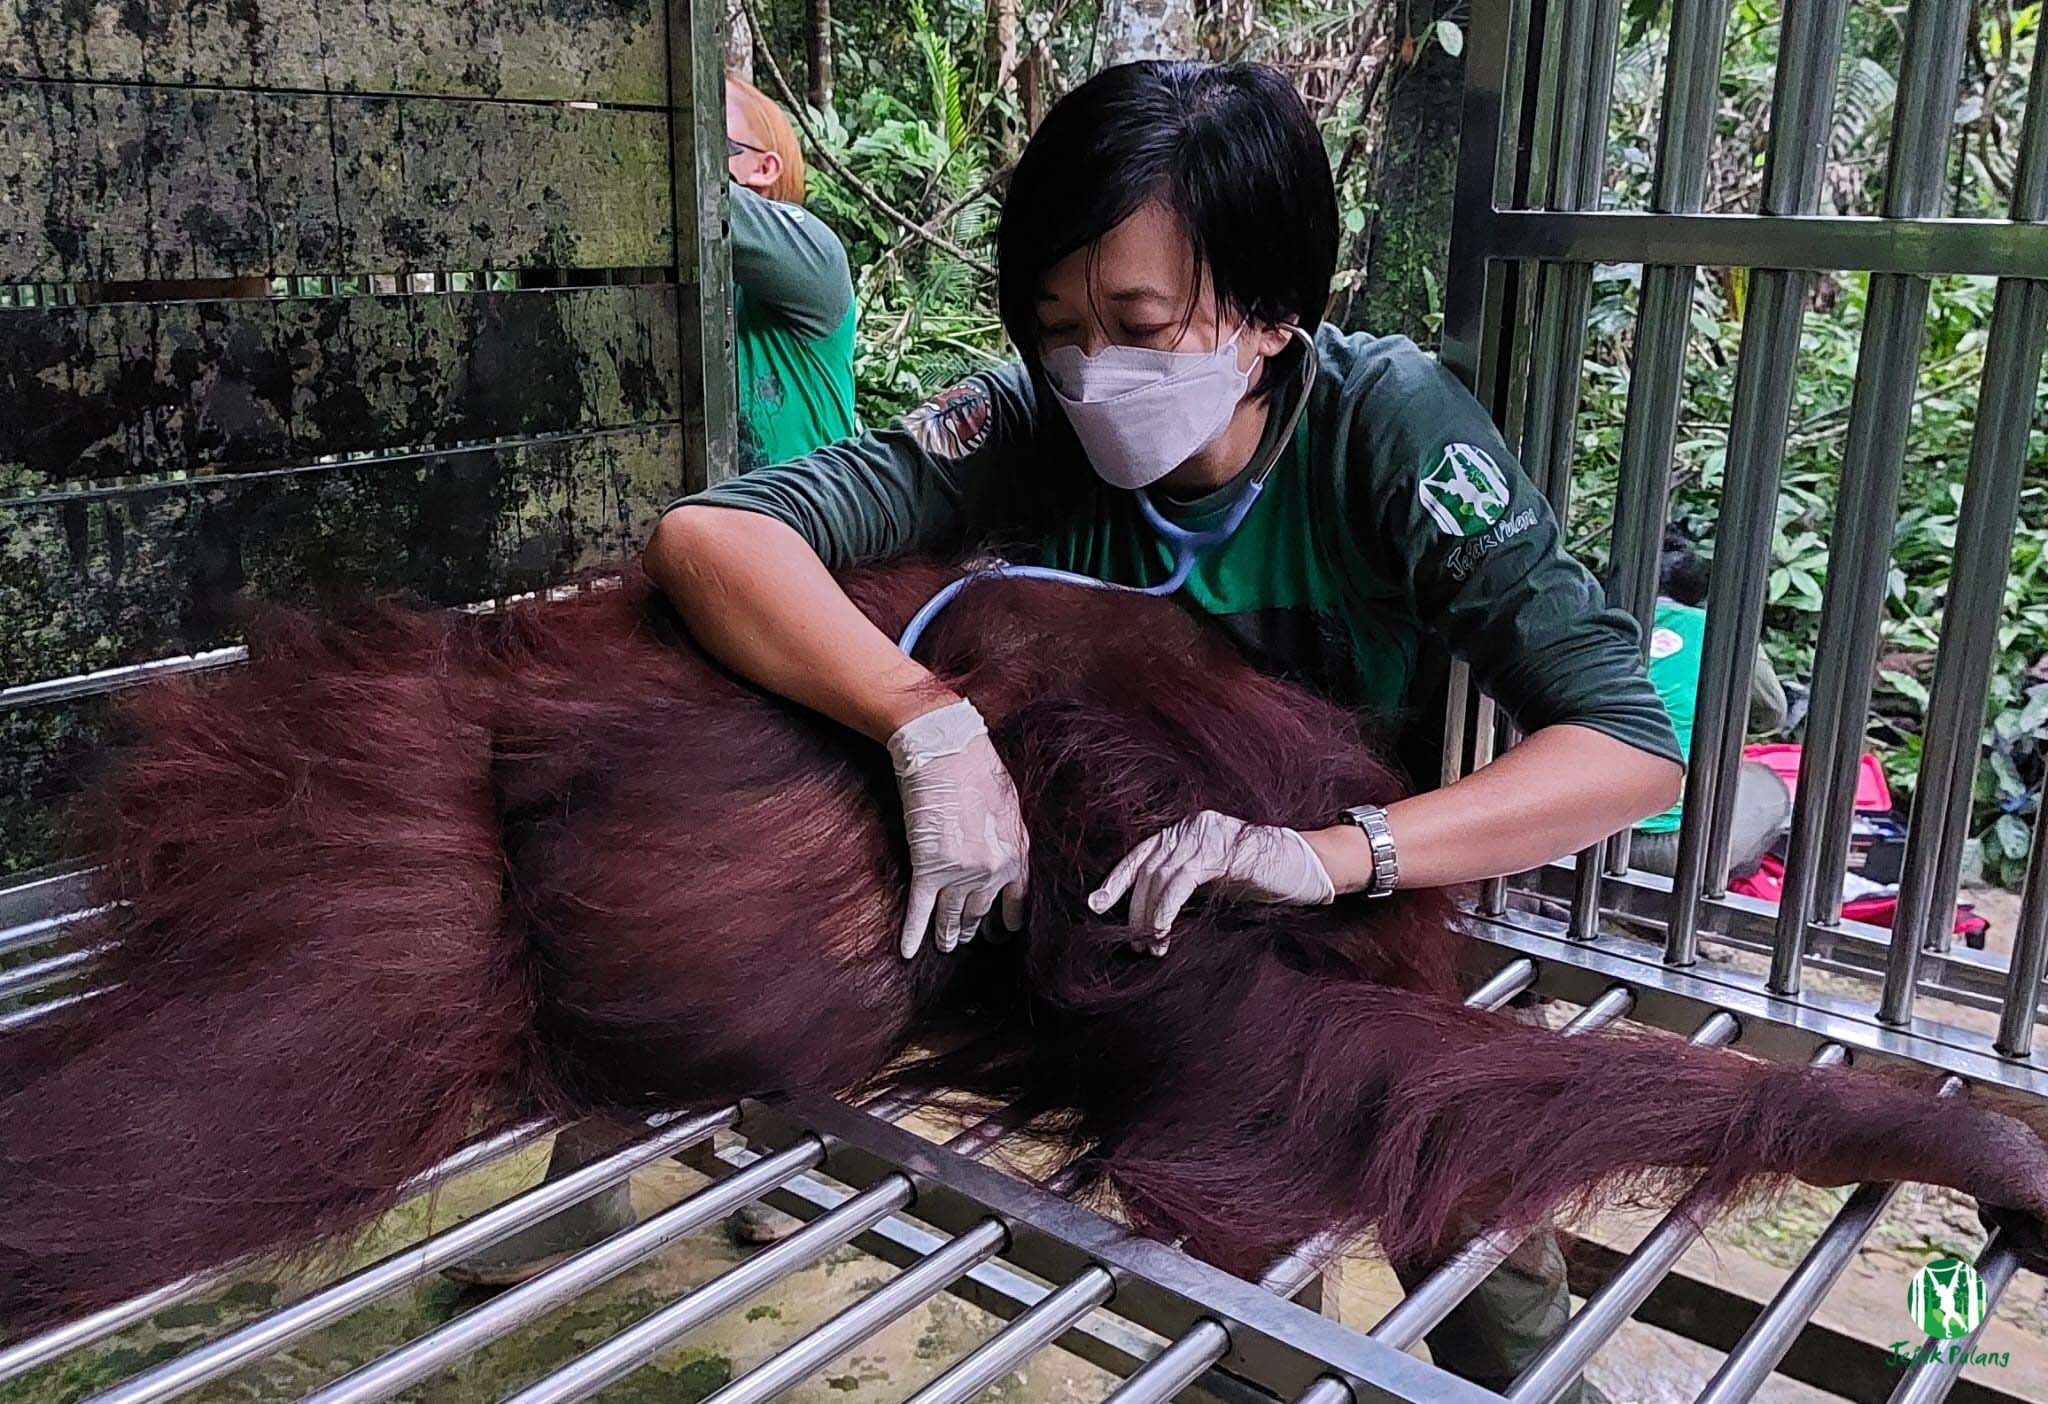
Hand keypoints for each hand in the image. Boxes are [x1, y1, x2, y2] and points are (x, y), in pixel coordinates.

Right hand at [887, 699, 1029, 958]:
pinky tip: (909, 951)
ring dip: (948, 935)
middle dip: (973, 928)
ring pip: (953, 915)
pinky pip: (920, 910)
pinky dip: (914, 933)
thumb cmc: (978, 767)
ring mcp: (961, 873)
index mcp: (1017, 853)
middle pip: (981, 910)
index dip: (1009, 918)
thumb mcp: (1009, 804)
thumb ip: (1009, 835)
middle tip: (968, 940)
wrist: (947, 752)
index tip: (1005, 931)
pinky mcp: (929, 868)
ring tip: (946, 947)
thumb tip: (1003, 850)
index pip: (1017, 899)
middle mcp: (992, 870)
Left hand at [1087, 810, 1335, 953]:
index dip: (1116, 882)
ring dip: (1148, 915)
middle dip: (1135, 910)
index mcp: (1184, 831)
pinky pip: (1181, 881)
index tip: (1096, 906)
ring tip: (1149, 946)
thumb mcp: (1213, 882)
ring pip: (1159, 877)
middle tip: (1134, 945)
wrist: (1307, 868)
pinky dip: (1166, 908)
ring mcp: (1205, 834)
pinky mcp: (1220, 850)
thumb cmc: (1260, 880)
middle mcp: (1190, 827)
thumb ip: (1184, 886)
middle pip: (1146, 869)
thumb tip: (1145, 917)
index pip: (1140, 856)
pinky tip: (1161, 931)